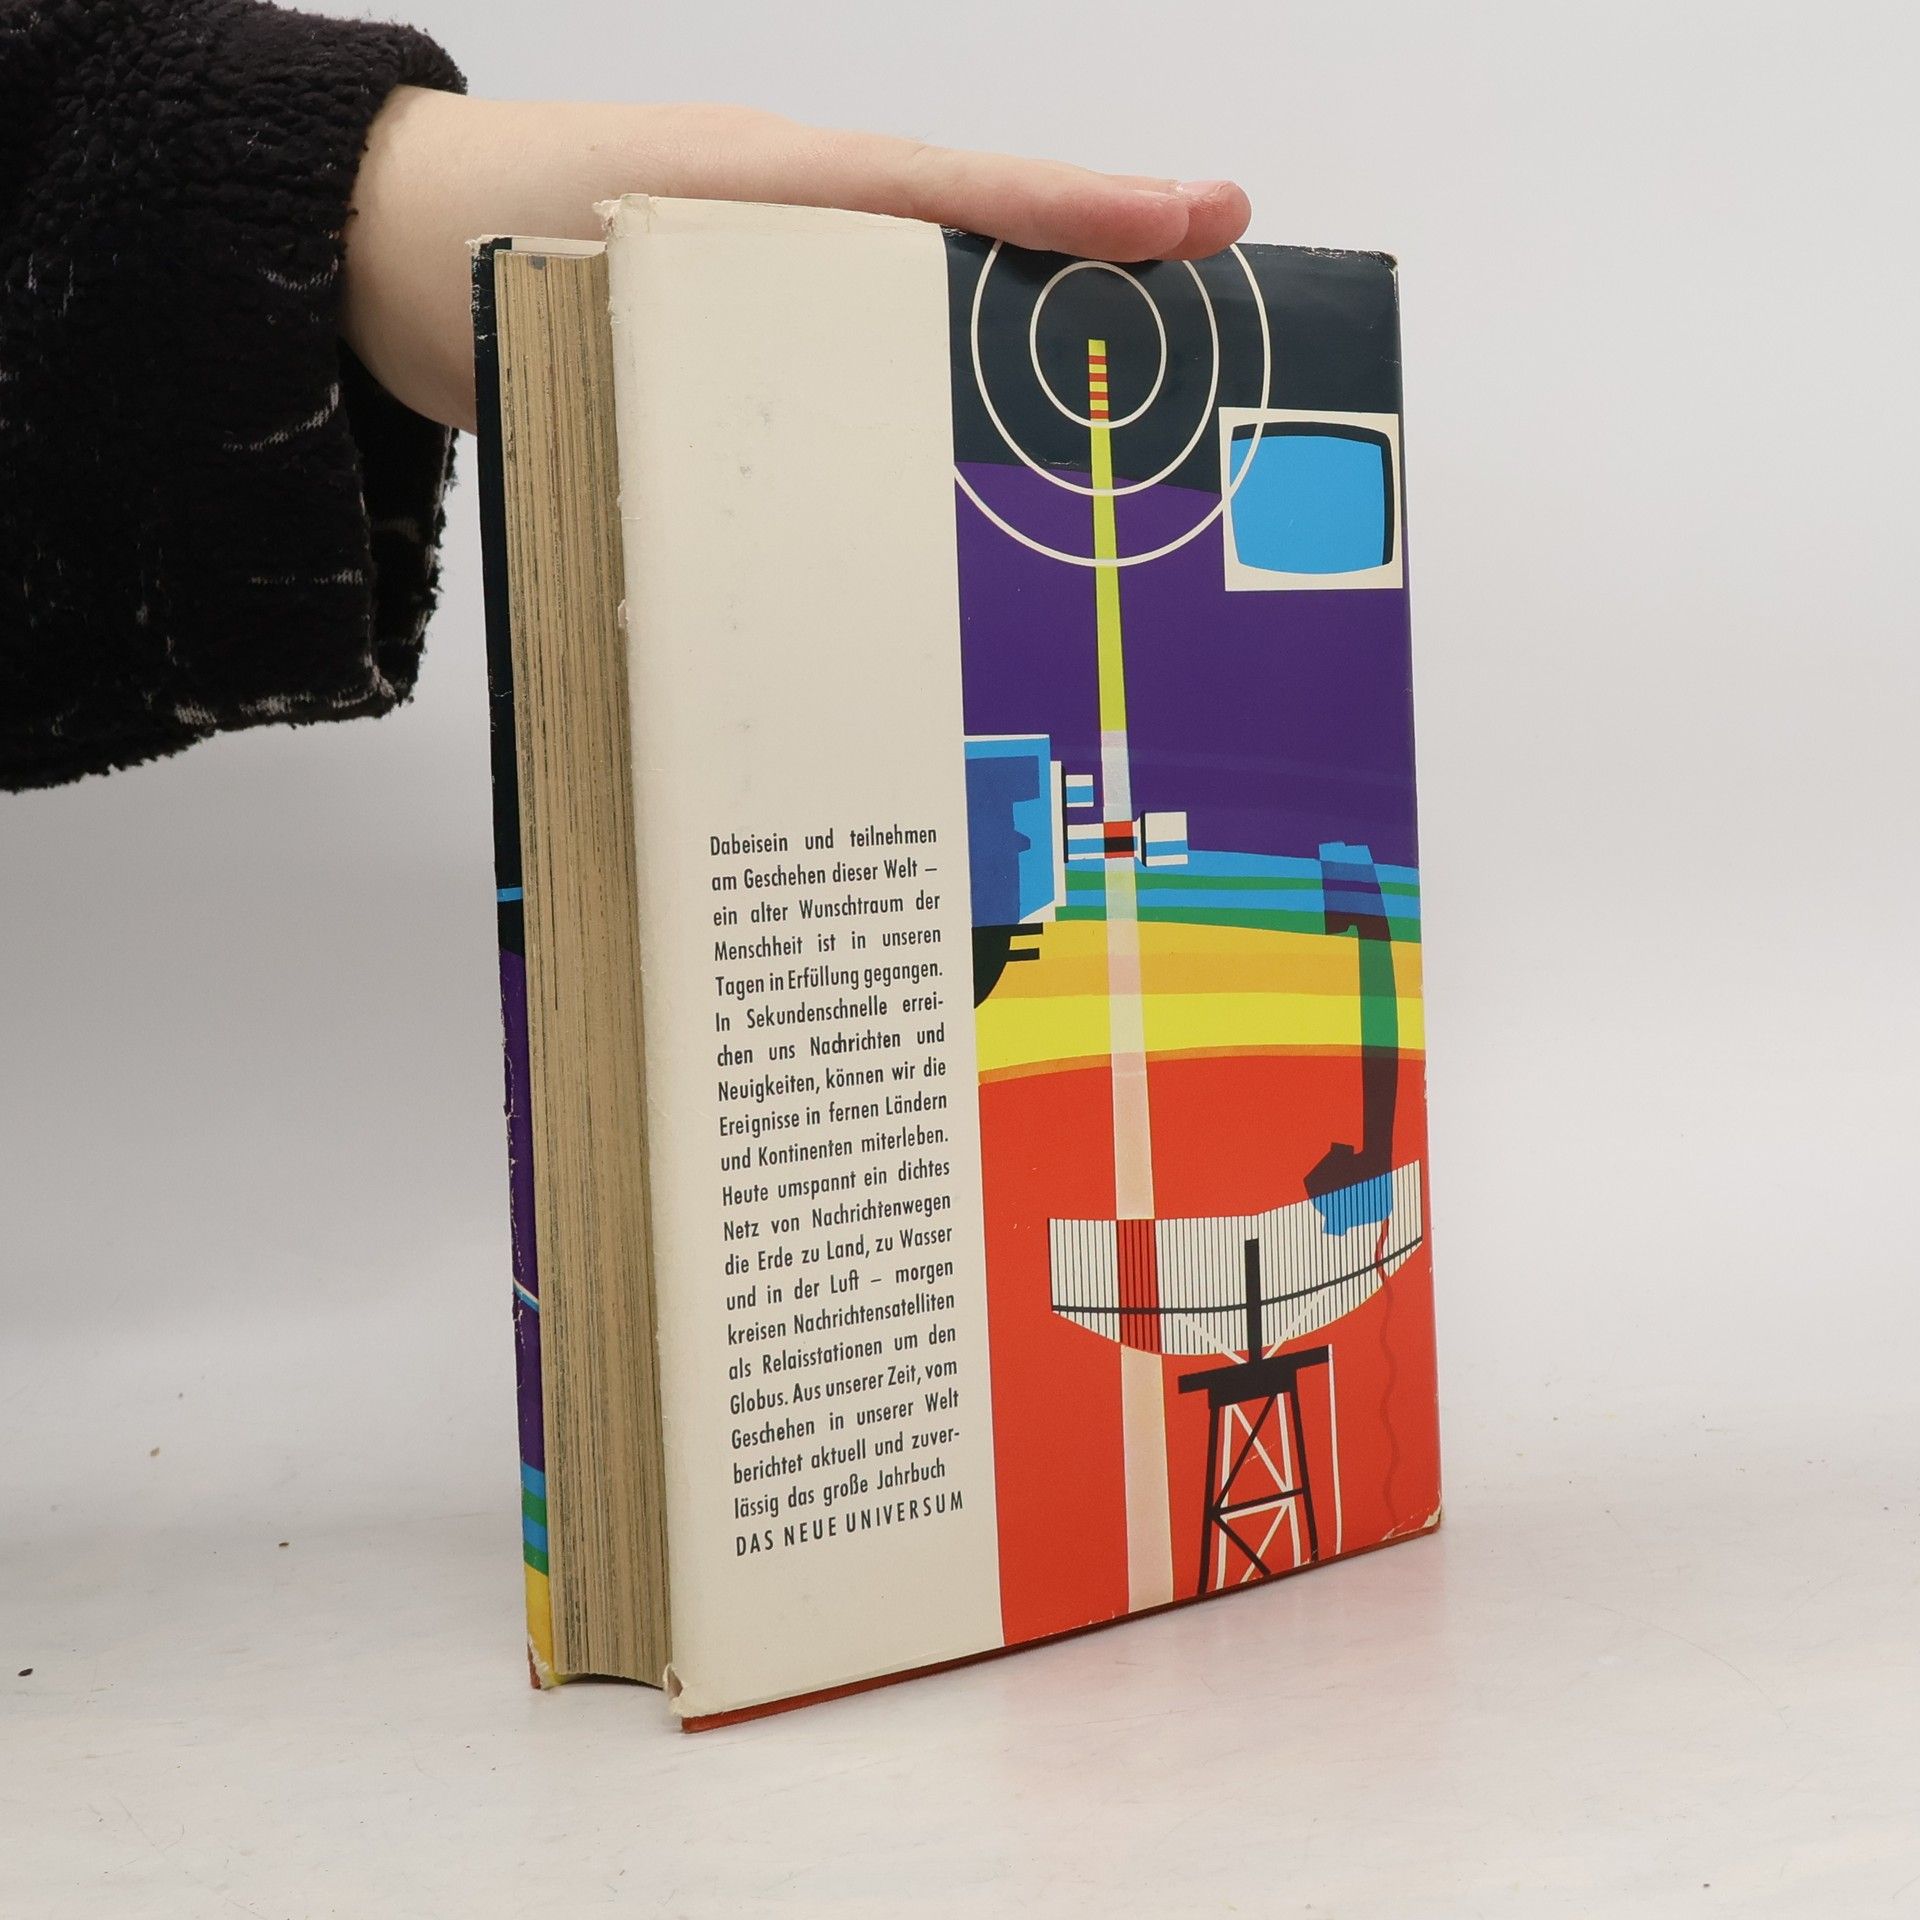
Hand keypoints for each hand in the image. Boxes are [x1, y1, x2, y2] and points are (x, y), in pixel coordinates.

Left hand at [341, 90, 1252, 432]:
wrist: (370, 249)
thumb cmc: (479, 239)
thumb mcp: (609, 282)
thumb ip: (721, 324)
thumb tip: (841, 424)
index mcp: (781, 190)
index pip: (959, 193)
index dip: (1082, 212)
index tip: (1205, 219)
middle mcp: (797, 233)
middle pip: (974, 254)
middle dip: (1093, 286)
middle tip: (1218, 327)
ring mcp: (778, 281)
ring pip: (925, 316)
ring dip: (1020, 360)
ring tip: (1131, 419)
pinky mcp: (745, 339)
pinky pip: (856, 362)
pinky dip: (921, 398)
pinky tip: (964, 471)